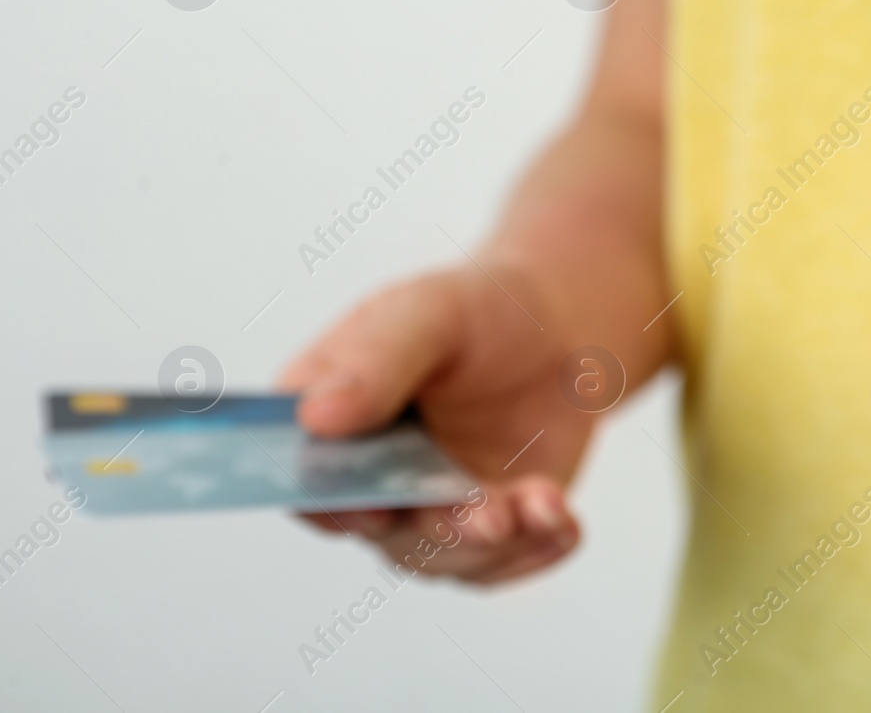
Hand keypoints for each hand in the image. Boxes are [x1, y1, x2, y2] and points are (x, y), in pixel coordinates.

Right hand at [279, 264, 593, 583]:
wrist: (556, 330)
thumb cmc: (474, 311)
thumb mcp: (426, 313)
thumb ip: (374, 361)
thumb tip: (315, 417)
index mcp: (326, 420)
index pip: (305, 475)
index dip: (329, 500)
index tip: (374, 507)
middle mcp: (367, 479)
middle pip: (383, 529)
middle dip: (439, 529)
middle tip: (490, 518)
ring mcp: (426, 512)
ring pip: (446, 556)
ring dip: (496, 541)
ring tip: (544, 504)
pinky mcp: (485, 529)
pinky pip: (503, 560)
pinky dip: (536, 546)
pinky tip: (565, 523)